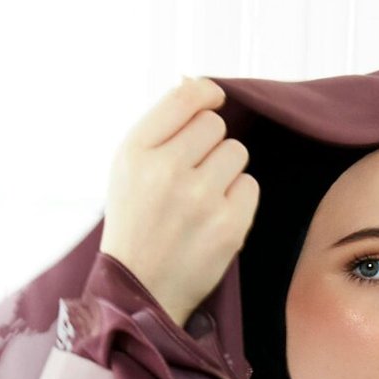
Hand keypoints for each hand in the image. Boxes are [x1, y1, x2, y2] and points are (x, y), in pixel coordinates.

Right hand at [100, 75, 259, 326]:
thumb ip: (161, 129)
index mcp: (135, 152)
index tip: (213, 100)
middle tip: (194, 174)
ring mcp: (199, 198)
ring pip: (236, 152)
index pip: (184, 98)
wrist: (139, 293)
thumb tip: (197, 84)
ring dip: (226, 171)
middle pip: (215, 125)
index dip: (205, 94)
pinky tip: (215, 218)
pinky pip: (250, 186)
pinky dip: (238, 200)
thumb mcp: (128, 170)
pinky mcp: (229, 225)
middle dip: (210, 144)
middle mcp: (166, 170)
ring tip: (202, 198)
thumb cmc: (136, 226)